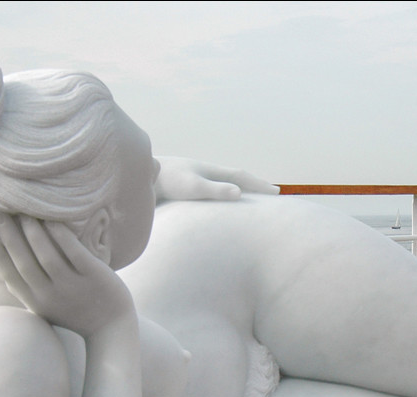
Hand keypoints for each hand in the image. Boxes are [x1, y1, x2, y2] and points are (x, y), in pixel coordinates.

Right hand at [0, 213, 134, 335]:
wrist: (112, 329)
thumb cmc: (76, 313)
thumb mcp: (45, 306)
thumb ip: (26, 289)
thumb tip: (1, 264)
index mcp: (35, 302)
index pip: (8, 273)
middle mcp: (50, 296)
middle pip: (23, 261)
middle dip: (8, 235)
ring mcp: (73, 287)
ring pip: (46, 256)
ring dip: (33, 232)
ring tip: (25, 212)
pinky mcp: (95, 277)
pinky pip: (75, 253)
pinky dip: (62, 235)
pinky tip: (53, 220)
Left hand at [154, 156, 278, 201]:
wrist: (139, 176)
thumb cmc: (166, 182)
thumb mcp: (193, 187)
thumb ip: (216, 190)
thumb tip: (240, 193)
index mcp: (210, 171)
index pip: (241, 177)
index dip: (260, 185)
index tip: (277, 192)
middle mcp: (204, 173)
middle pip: (234, 178)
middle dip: (252, 186)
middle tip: (269, 193)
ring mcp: (193, 179)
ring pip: (222, 183)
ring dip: (237, 189)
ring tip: (247, 198)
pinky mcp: (183, 187)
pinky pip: (210, 191)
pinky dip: (221, 196)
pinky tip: (217, 205)